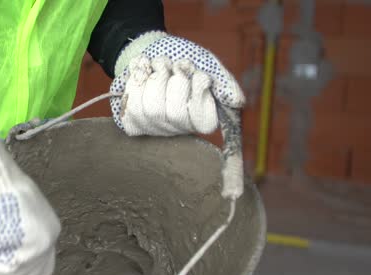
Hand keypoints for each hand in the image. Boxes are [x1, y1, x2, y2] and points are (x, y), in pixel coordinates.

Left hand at [110, 32, 243, 136]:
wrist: (151, 48)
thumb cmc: (183, 59)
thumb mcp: (207, 65)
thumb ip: (223, 82)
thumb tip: (238, 102)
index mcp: (202, 119)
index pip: (204, 121)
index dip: (199, 91)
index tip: (200, 75)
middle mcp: (179, 129)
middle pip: (174, 113)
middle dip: (175, 81)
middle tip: (176, 68)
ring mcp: (155, 129)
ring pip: (151, 109)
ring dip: (155, 77)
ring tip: (160, 68)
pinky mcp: (134, 122)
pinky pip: (133, 104)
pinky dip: (138, 80)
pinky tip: (144, 74)